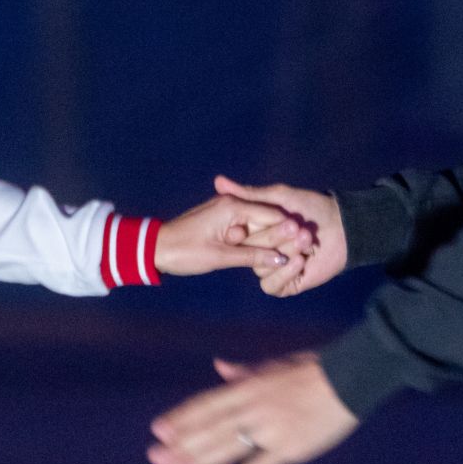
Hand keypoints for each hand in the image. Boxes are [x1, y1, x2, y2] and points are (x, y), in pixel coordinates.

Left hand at [147, 352, 358, 463]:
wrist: (350, 379)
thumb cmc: (313, 369)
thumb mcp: (274, 366)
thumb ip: (244, 371)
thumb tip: (219, 366)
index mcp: (249, 386)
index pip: (207, 404)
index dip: (182, 418)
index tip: (159, 431)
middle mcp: (254, 407)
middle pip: (211, 428)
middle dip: (182, 444)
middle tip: (156, 458)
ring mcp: (271, 428)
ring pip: (228, 447)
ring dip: (200, 461)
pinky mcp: (290, 448)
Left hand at [154, 193, 315, 277]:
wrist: (154, 248)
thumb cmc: (184, 252)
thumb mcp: (220, 256)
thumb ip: (252, 256)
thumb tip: (282, 260)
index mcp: (232, 206)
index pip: (271, 215)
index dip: (289, 230)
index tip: (308, 243)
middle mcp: (231, 204)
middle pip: (267, 219)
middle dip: (284, 235)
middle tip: (307, 247)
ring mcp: (226, 211)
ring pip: (258, 225)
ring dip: (271, 240)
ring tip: (294, 253)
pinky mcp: (222, 221)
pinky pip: (246, 229)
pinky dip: (257, 241)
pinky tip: (270, 253)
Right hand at [213, 176, 346, 296]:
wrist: (342, 226)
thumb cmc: (311, 206)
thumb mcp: (279, 196)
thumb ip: (249, 194)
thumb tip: (217, 181)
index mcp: (255, 231)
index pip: (237, 236)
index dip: (246, 231)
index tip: (262, 222)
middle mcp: (261, 250)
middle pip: (251, 252)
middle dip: (276, 239)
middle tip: (298, 227)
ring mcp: (273, 268)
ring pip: (262, 268)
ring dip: (286, 253)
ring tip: (307, 241)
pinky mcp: (287, 283)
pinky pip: (273, 286)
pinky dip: (286, 273)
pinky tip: (301, 261)